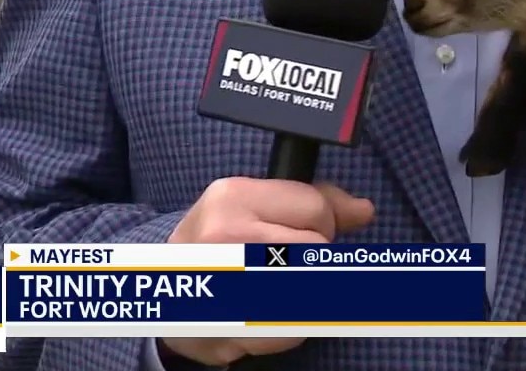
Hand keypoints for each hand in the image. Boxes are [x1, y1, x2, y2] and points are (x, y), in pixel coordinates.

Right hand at [159, 178, 374, 365]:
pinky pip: (296, 328)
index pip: (317, 210)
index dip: (318, 223)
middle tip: (280, 262)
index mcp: (232, 197)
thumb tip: (362, 211)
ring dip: (306, 292)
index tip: (294, 232)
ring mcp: (230, 285)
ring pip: (314, 289)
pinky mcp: (233, 328)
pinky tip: (267, 312)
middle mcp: (227, 237)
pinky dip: (291, 326)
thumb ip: (310, 201)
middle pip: (317, 247)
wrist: (163, 293)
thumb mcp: (251, 204)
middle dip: (312, 257)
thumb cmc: (216, 243)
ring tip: (273, 285)